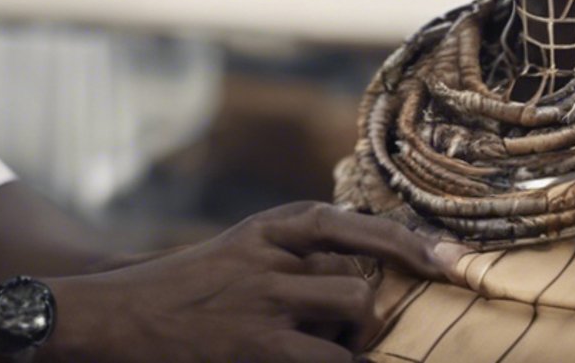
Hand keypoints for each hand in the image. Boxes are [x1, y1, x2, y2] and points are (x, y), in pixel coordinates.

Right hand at [42, 201, 465, 362]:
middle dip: (374, 315)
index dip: (410, 244)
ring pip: (354, 313)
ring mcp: (264, 302)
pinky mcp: (258, 347)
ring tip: (330, 349)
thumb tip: (363, 274)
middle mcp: (270, 257)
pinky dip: (342, 362)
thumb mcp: (236, 255)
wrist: (117, 314)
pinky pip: (330, 359)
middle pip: (360, 280)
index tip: (457, 262)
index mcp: (266, 229)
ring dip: (356, 342)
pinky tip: (330, 360)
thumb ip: (291, 257)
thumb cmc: (183, 291)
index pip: (351, 225)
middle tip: (369, 335)